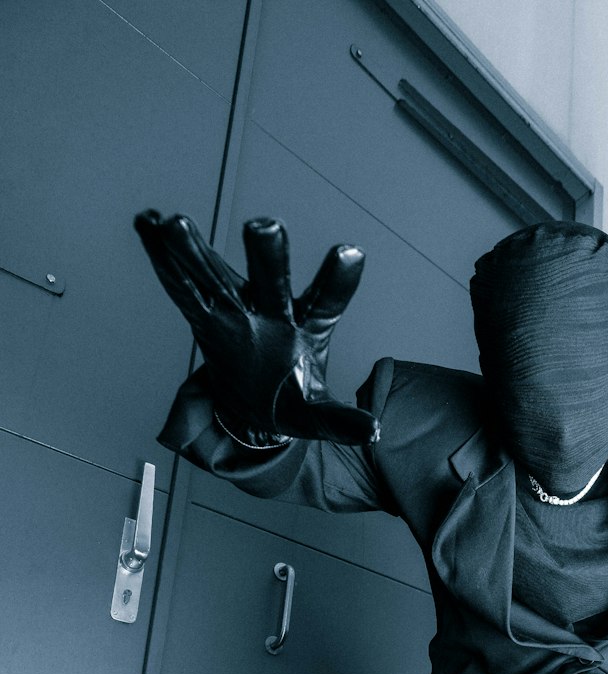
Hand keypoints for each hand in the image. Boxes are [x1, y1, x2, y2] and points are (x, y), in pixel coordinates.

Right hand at [134, 211, 377, 444]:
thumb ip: (341, 422)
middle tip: (264, 227)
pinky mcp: (206, 318)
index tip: (351, 251)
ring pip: (218, 277)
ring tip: (176, 223)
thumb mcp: (317, 417)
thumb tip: (373, 432)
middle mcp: (274, 310)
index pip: (328, 300)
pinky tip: (148, 223)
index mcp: (309, 329)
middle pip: (271, 280)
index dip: (339, 279)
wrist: (261, 407)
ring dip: (197, 251)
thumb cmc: (293, 402)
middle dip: (268, 255)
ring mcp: (238, 310)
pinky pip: (183, 290)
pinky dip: (163, 258)